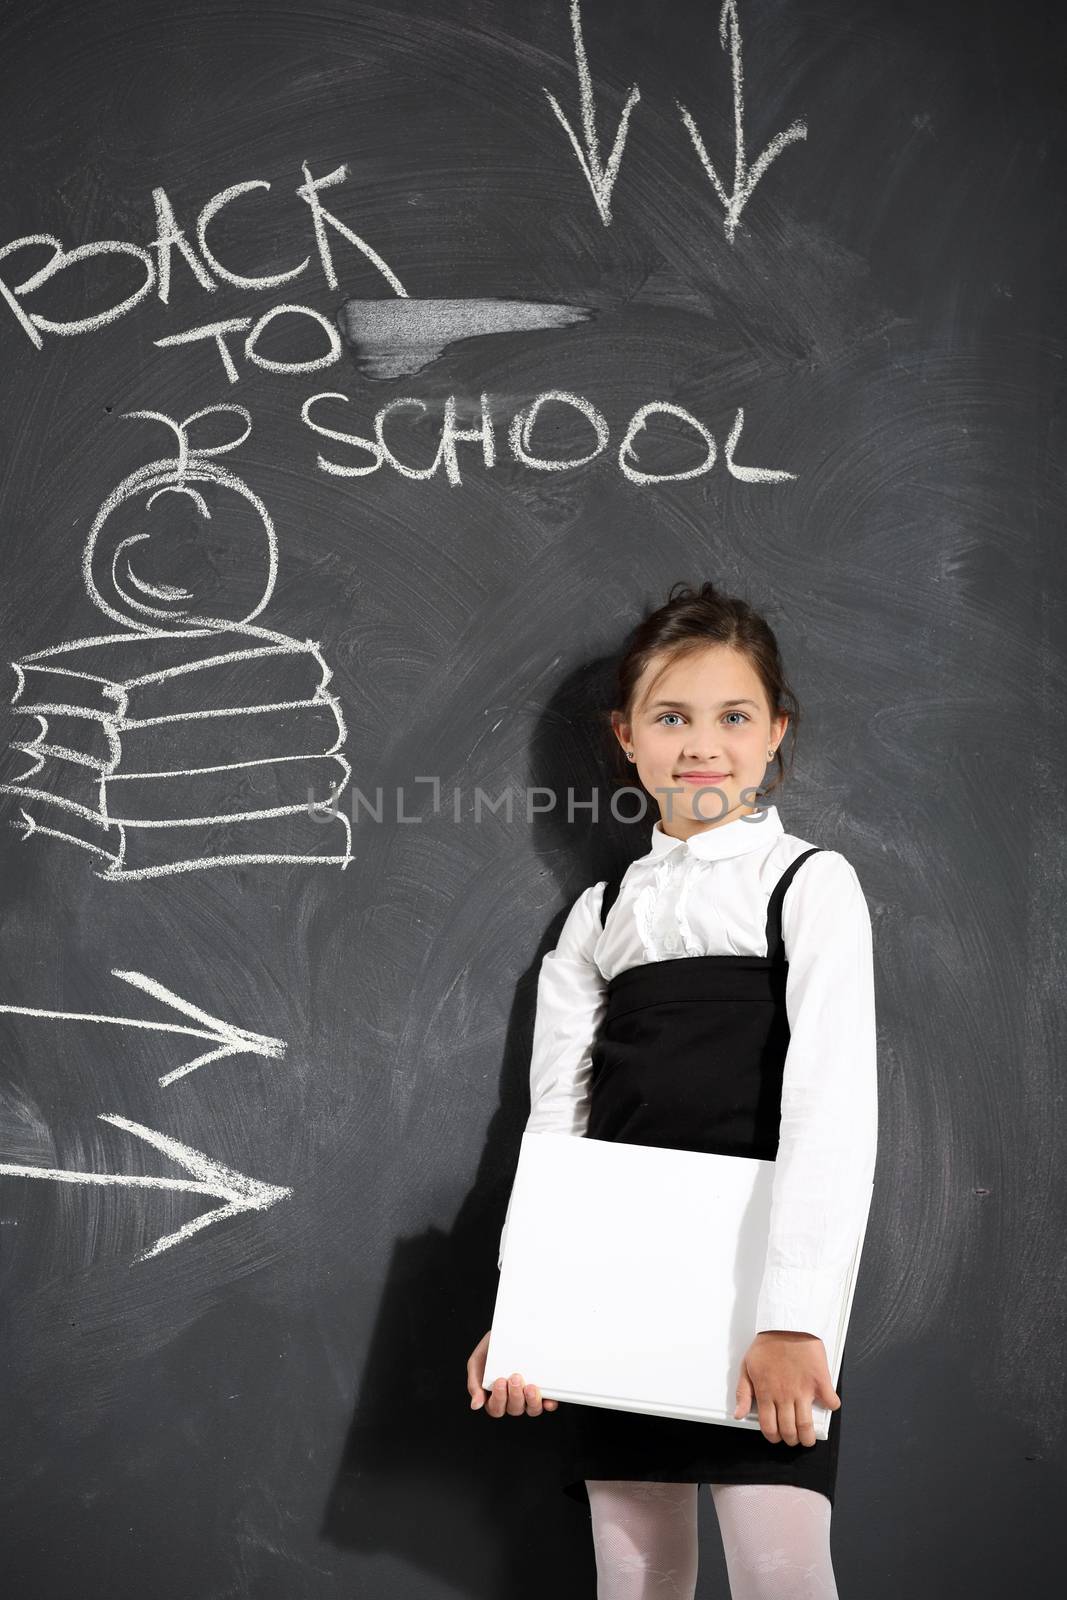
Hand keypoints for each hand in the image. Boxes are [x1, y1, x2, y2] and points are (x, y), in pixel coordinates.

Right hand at [466, 1330, 559, 1416]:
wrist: (509, 1330)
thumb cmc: (491, 1349)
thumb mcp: (477, 1363)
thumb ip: (474, 1384)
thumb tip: (475, 1405)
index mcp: (496, 1397)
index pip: (496, 1409)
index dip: (499, 1399)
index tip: (500, 1381)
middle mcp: (513, 1400)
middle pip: (514, 1409)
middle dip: (515, 1396)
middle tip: (515, 1377)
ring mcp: (529, 1396)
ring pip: (532, 1410)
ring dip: (531, 1401)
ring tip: (530, 1387)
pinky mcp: (544, 1391)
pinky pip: (548, 1403)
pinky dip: (549, 1404)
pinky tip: (549, 1402)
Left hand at [733, 1331, 840, 1446]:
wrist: (787, 1324)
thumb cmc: (767, 1344)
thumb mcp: (747, 1367)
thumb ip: (743, 1393)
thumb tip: (739, 1415)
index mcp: (767, 1393)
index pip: (770, 1427)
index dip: (774, 1437)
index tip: (777, 1437)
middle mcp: (785, 1396)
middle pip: (789, 1431)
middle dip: (791, 1440)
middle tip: (793, 1437)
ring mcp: (803, 1390)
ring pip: (807, 1425)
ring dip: (808, 1436)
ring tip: (808, 1437)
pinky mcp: (820, 1380)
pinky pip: (830, 1401)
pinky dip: (831, 1406)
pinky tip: (827, 1404)